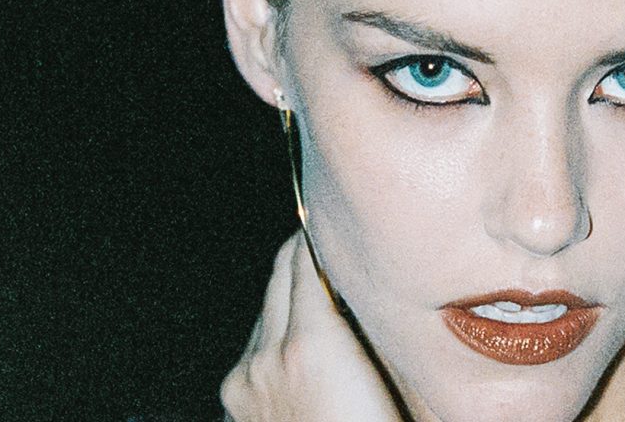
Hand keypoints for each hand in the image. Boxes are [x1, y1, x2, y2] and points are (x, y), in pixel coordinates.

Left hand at [221, 232, 402, 420]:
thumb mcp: (389, 382)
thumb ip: (374, 331)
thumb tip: (370, 293)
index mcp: (309, 348)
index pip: (306, 263)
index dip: (318, 236)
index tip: (331, 221)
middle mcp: (267, 359)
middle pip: (278, 279)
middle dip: (299, 254)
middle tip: (321, 239)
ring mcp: (245, 382)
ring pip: (263, 316)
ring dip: (286, 295)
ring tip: (315, 288)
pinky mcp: (235, 403)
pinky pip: (252, 352)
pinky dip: (273, 336)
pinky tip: (295, 340)